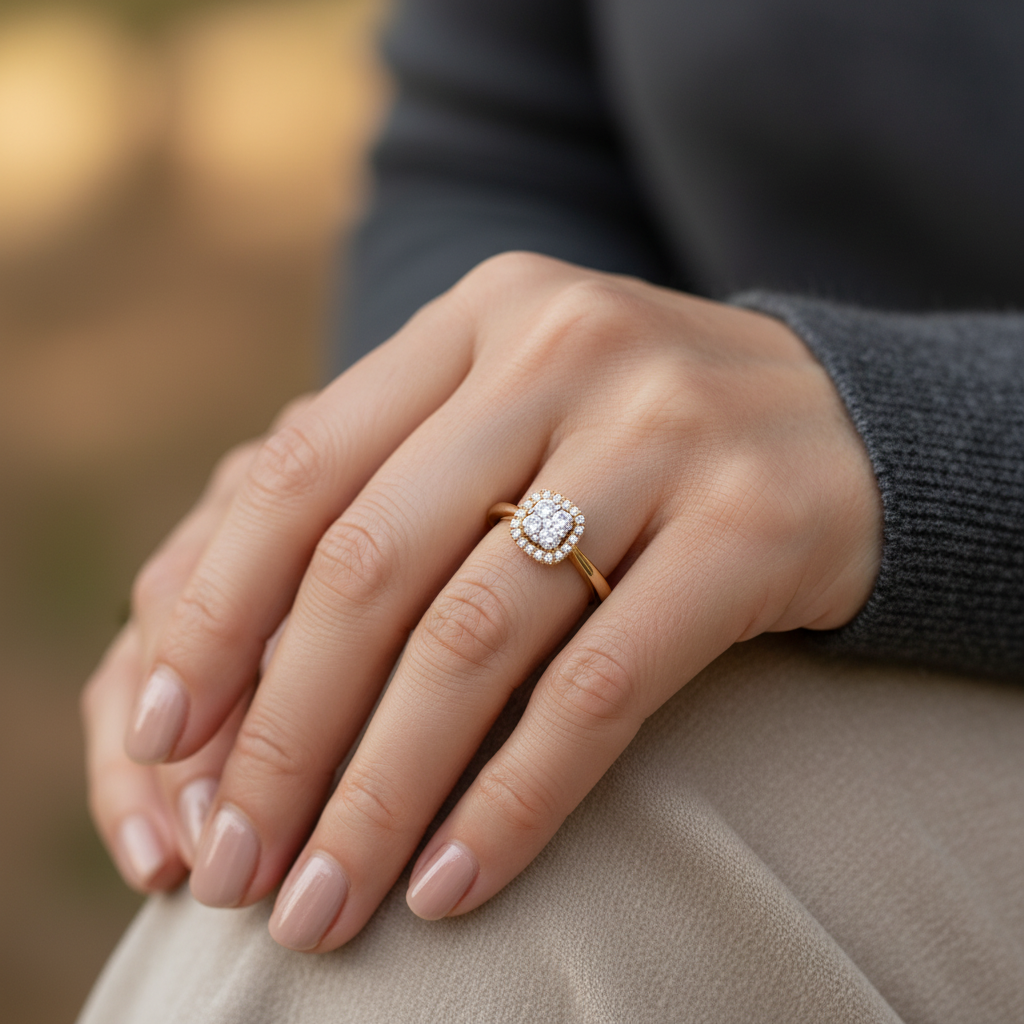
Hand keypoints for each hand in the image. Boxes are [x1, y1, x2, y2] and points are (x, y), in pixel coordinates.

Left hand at [119, 253, 880, 948]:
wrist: (846, 429)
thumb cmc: (638, 442)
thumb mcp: (511, 422)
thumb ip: (389, 498)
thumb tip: (237, 662)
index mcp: (479, 318)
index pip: (303, 467)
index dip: (217, 607)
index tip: (161, 730)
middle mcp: (560, 353)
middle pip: (372, 563)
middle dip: (283, 732)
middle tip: (232, 859)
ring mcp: (662, 432)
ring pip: (474, 639)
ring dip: (381, 790)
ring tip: (325, 897)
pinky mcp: (748, 526)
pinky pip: (598, 690)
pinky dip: (513, 798)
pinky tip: (456, 881)